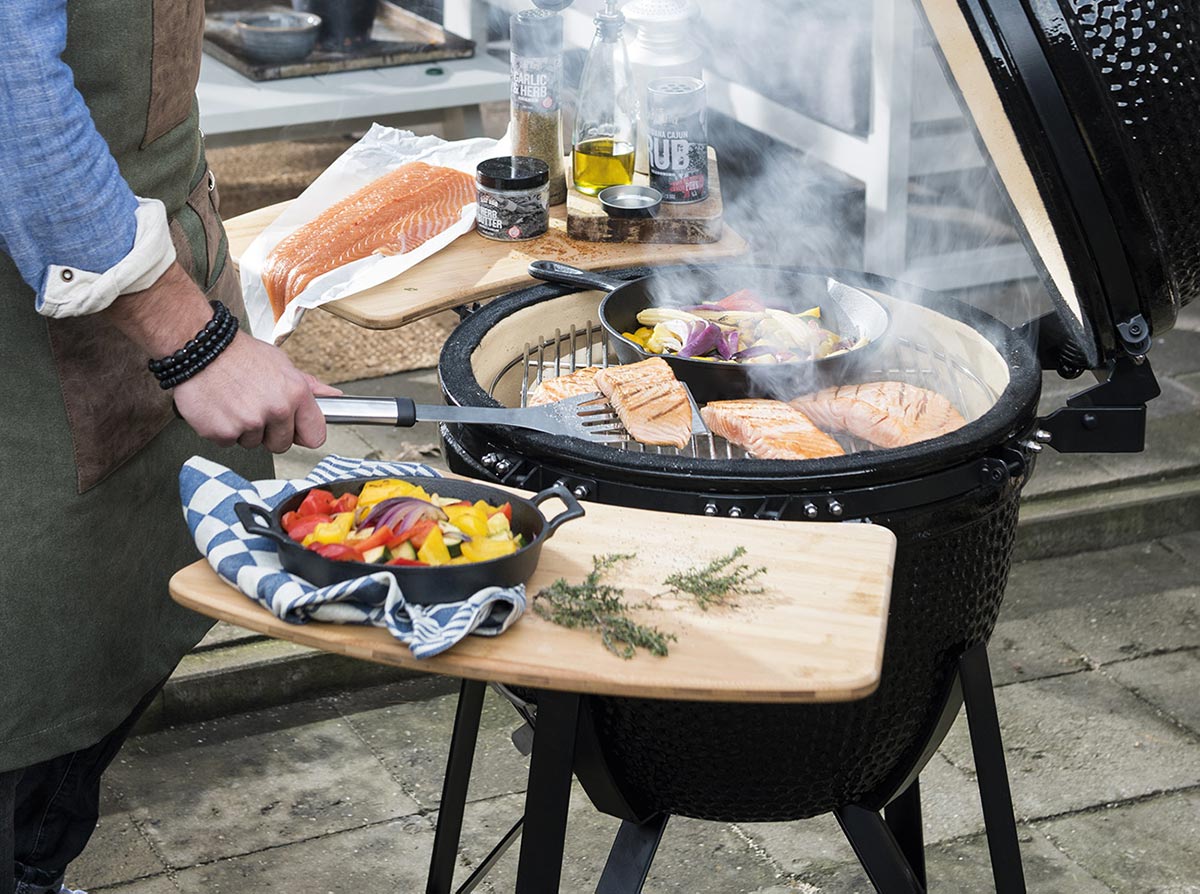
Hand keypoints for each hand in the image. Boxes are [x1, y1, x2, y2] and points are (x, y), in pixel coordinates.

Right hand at [104, 261, 340, 452]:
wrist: (199, 346)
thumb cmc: (240, 354)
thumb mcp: (282, 364)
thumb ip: (308, 386)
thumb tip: (334, 397)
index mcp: (296, 394)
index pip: (315, 436)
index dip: (302, 434)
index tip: (293, 428)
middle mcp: (276, 410)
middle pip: (282, 444)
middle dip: (269, 432)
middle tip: (253, 407)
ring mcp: (249, 423)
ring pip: (253, 443)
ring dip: (243, 429)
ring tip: (234, 402)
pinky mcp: (223, 432)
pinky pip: (227, 442)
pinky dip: (221, 429)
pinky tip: (219, 407)